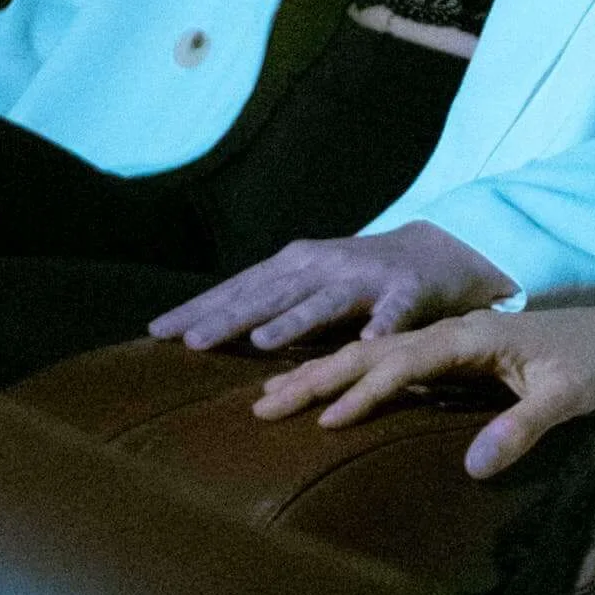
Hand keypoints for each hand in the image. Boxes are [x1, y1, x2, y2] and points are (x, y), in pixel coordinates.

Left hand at [147, 222, 497, 357]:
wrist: (438, 251)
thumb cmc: (359, 278)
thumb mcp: (309, 285)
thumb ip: (267, 305)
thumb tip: (202, 334)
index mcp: (295, 265)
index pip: (238, 289)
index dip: (198, 309)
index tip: (156, 332)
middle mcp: (324, 266)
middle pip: (270, 295)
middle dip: (230, 318)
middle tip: (192, 342)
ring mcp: (366, 276)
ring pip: (326, 301)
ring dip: (295, 321)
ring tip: (263, 343)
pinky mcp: (409, 291)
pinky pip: (396, 311)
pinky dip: (384, 324)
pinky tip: (372, 341)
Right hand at [254, 290, 594, 473]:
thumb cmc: (594, 366)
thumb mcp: (568, 398)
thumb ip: (523, 428)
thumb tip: (473, 467)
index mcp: (472, 336)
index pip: (406, 361)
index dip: (365, 390)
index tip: (324, 420)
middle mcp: (451, 333)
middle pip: (372, 351)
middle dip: (317, 376)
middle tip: (262, 405)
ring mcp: (447, 342)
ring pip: (372, 354)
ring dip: (322, 374)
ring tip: (270, 396)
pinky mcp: (450, 356)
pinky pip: (387, 362)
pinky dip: (348, 375)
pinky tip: (322, 395)